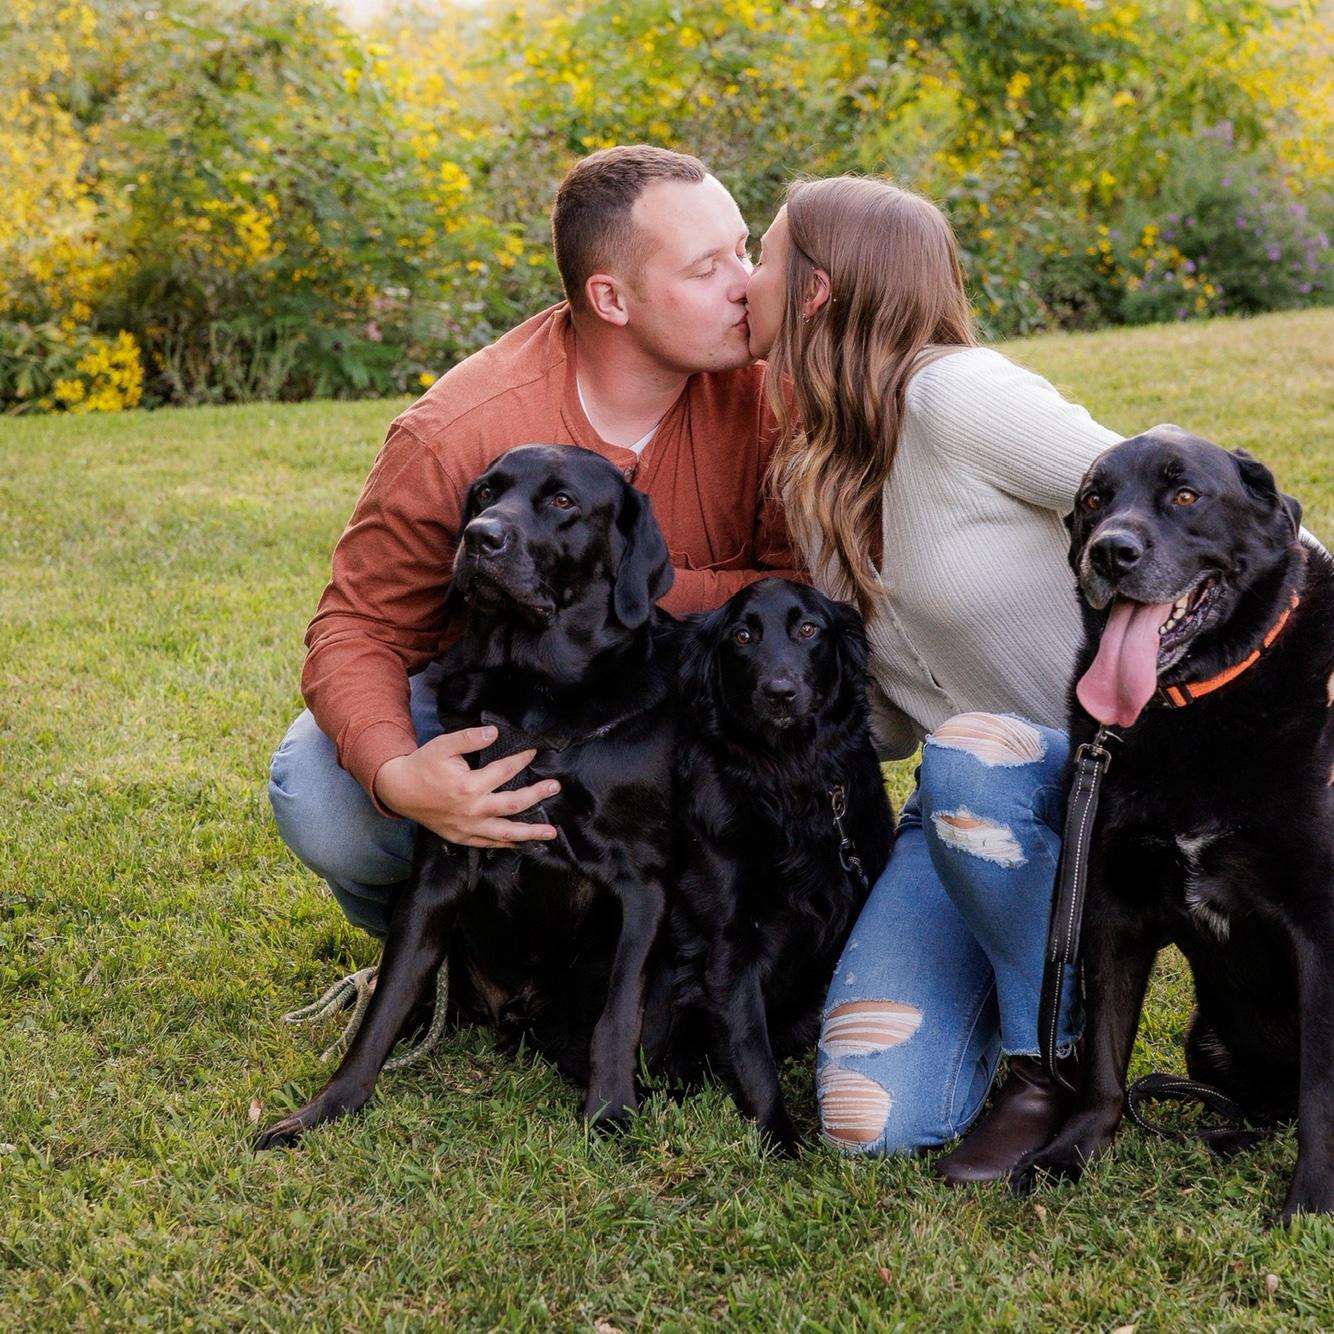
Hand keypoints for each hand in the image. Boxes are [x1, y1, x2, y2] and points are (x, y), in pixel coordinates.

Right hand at [372, 726, 560, 846]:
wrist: (400, 791)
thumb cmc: (423, 766)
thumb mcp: (443, 745)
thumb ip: (469, 738)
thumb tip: (494, 732)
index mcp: (468, 786)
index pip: (504, 771)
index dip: (521, 760)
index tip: (533, 752)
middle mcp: (472, 810)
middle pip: (513, 804)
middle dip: (536, 795)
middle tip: (555, 787)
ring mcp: (468, 827)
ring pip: (505, 833)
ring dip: (530, 833)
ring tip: (551, 832)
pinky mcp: (462, 837)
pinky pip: (490, 843)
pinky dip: (509, 844)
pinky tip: (524, 843)